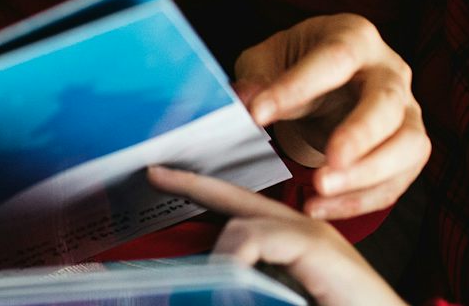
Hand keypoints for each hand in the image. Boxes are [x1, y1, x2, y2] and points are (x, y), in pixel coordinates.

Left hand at [146, 166, 405, 305]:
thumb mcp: (280, 293)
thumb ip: (252, 280)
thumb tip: (215, 275)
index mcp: (293, 240)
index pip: (239, 205)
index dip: (200, 189)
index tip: (161, 177)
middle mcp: (300, 227)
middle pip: (235, 197)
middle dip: (193, 184)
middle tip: (154, 174)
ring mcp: (310, 232)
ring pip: (238, 227)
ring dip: (223, 262)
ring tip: (223, 288)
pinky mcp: (315, 245)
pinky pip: (252, 240)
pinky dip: (236, 262)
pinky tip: (234, 276)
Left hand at [234, 14, 428, 219]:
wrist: (327, 85)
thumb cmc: (294, 66)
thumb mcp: (267, 61)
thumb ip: (257, 79)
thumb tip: (244, 99)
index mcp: (354, 36)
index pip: (334, 57)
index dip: (297, 86)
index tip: (258, 114)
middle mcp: (389, 71)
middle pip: (386, 103)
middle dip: (358, 136)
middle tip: (324, 166)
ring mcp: (407, 111)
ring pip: (409, 145)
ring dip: (367, 175)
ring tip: (321, 190)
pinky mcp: (408, 149)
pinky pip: (396, 181)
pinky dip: (360, 201)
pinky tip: (321, 207)